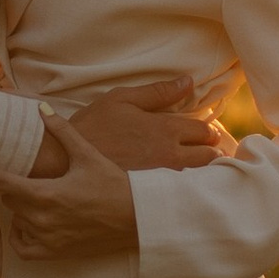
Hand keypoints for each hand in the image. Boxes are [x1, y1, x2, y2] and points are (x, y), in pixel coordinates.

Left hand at [0, 117, 140, 259]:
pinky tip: (34, 225)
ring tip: (44, 199)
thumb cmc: (114, 185)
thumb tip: (41, 108)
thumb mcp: (87, 155)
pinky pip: (23, 247)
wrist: (138, 219)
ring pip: (16, 221)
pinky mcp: (55, 253)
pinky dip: (23, 236)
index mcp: (46, 193)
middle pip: (9, 199)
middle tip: (35, 179)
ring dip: (22, 210)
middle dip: (16, 188)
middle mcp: (41, 219)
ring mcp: (47, 239)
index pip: (0, 181)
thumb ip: (61, 132)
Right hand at [61, 80, 229, 175]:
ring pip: (198, 176)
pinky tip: (176, 183)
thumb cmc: (93, 126)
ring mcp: (161, 178)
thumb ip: (158, 92)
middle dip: (210, 150)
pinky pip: (179, 191)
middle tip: (203, 148)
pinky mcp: (150, 195)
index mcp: (166, 130)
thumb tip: (187, 82)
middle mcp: (170, 156)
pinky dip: (185, 186)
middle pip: (209, 156)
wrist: (67, 159)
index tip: (203, 131)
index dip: (208, 130)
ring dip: (201, 169)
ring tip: (193, 165)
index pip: (205, 132)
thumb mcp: (122, 99)